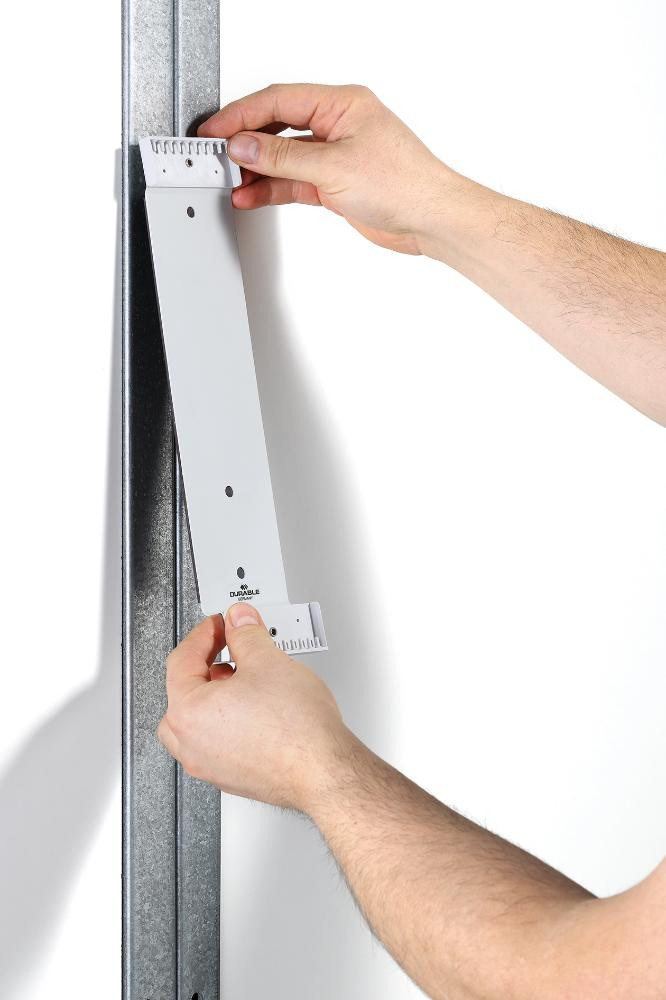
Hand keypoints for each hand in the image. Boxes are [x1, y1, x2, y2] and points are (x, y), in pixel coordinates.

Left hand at [157, 602, 350, 810]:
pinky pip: (217, 739)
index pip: (183, 659)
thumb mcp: (267, 660)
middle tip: (230, 647)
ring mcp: (207, 764)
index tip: (221, 624)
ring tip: (245, 679)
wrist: (322, 770)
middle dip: (207, 664)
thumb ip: (246, 634)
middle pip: (184, 691)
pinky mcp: (229, 776)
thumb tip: (239, 621)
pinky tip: (254, 708)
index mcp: (187, 711)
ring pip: (199, 719)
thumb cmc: (295, 729)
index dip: (205, 633)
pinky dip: (228, 720)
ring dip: (216, 694)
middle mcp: (189, 743)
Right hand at [198, 83, 449, 254]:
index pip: (279, 100)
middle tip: (216, 156)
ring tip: (230, 181)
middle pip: (278, 126)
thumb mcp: (334, 166)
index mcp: (342, 103)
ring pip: (285, 157)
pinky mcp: (337, 184)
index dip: (241, 114)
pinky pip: (295, 181)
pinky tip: (253, 195)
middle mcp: (338, 125)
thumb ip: (283, 157)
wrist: (431, 220)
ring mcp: (337, 155)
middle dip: (246, 142)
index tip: (215, 130)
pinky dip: (273, 188)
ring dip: (257, 170)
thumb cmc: (405, 184)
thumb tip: (246, 144)